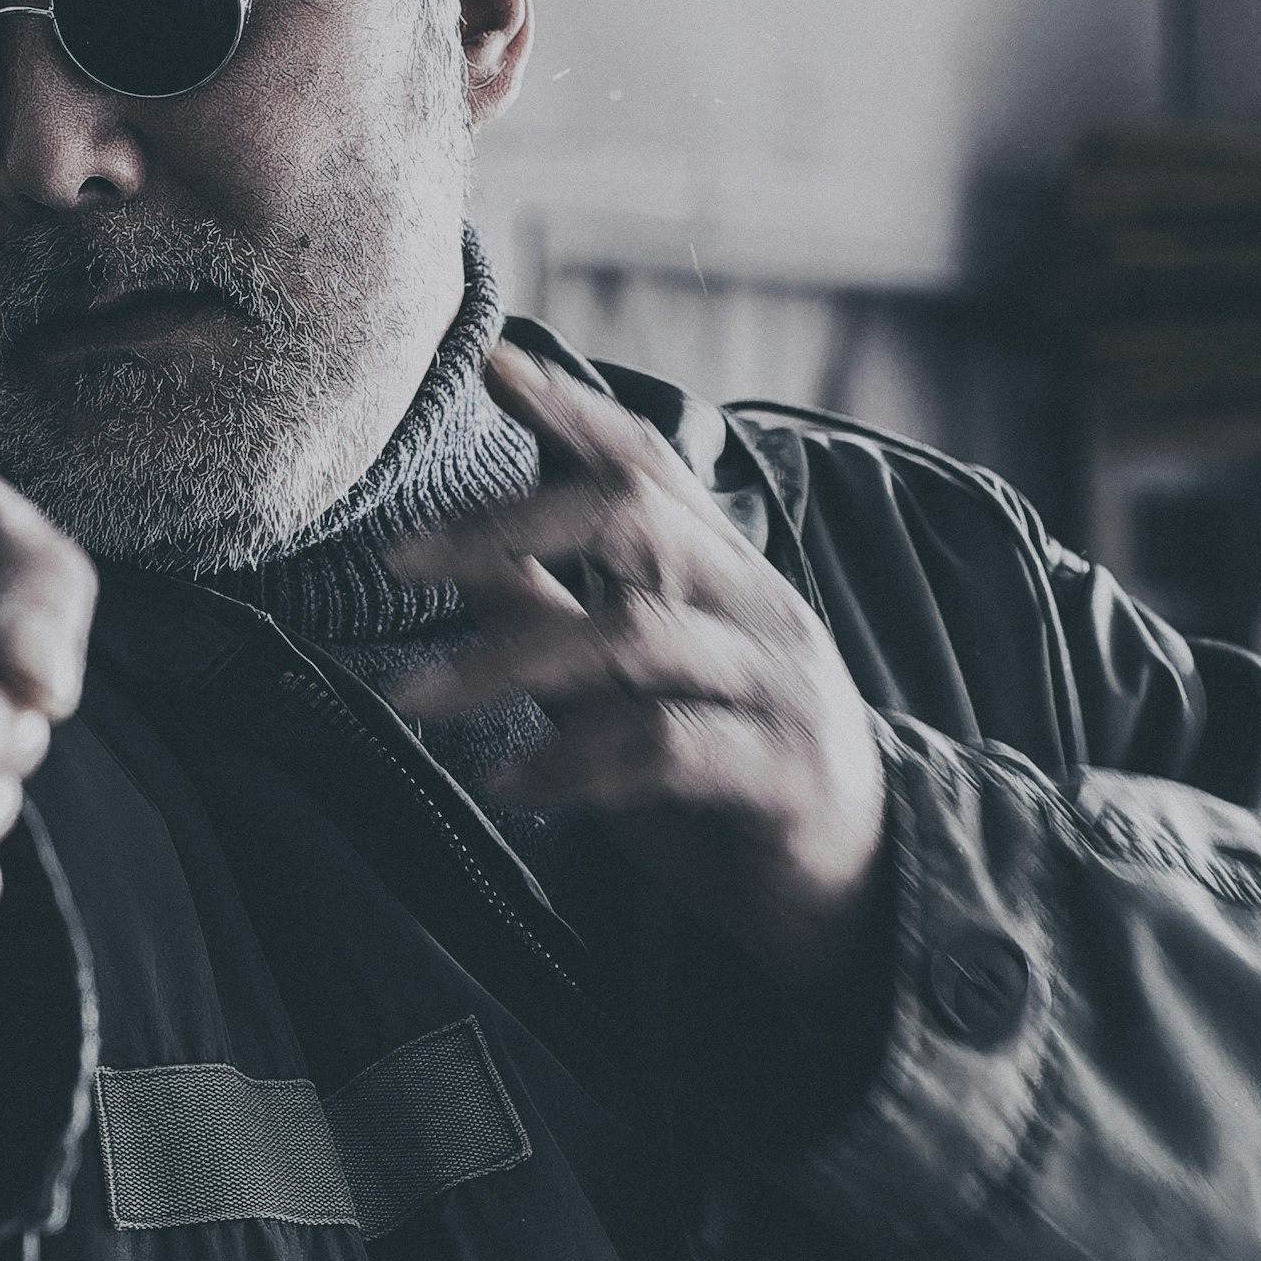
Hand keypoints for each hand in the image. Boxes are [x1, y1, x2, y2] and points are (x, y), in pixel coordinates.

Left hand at [382, 343, 887, 999]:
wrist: (862, 895)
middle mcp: (758, 610)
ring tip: (410, 699)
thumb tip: (461, 558)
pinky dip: (573, 766)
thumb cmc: (728, 788)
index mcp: (726, 576)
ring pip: (632, 636)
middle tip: (399, 560)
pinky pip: (664, 748)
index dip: (573, 410)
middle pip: (633, 520)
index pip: (649, 465)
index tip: (492, 364)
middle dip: (506, 526)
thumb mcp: (630, 696)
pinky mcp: (781, 773)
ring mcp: (776, 687)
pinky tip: (509, 789)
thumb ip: (559, 622)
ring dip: (505, 664)